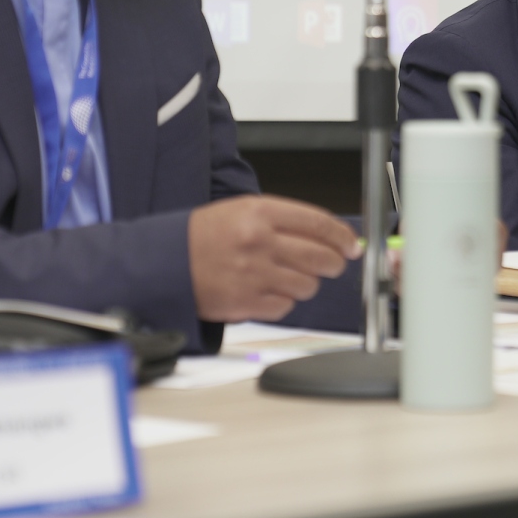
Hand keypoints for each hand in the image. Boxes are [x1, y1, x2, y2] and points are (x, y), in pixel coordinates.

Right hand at [188, 195, 359, 322]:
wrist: (164, 263)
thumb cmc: (203, 236)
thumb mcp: (243, 211)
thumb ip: (285, 221)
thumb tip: (328, 236)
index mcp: (260, 213)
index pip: (318, 224)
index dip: (342, 237)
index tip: (352, 245)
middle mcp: (259, 243)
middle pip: (321, 257)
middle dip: (333, 262)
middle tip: (331, 263)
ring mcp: (254, 275)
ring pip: (308, 285)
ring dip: (305, 283)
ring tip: (286, 275)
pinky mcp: (247, 303)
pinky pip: (286, 306)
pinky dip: (283, 300)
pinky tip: (268, 290)